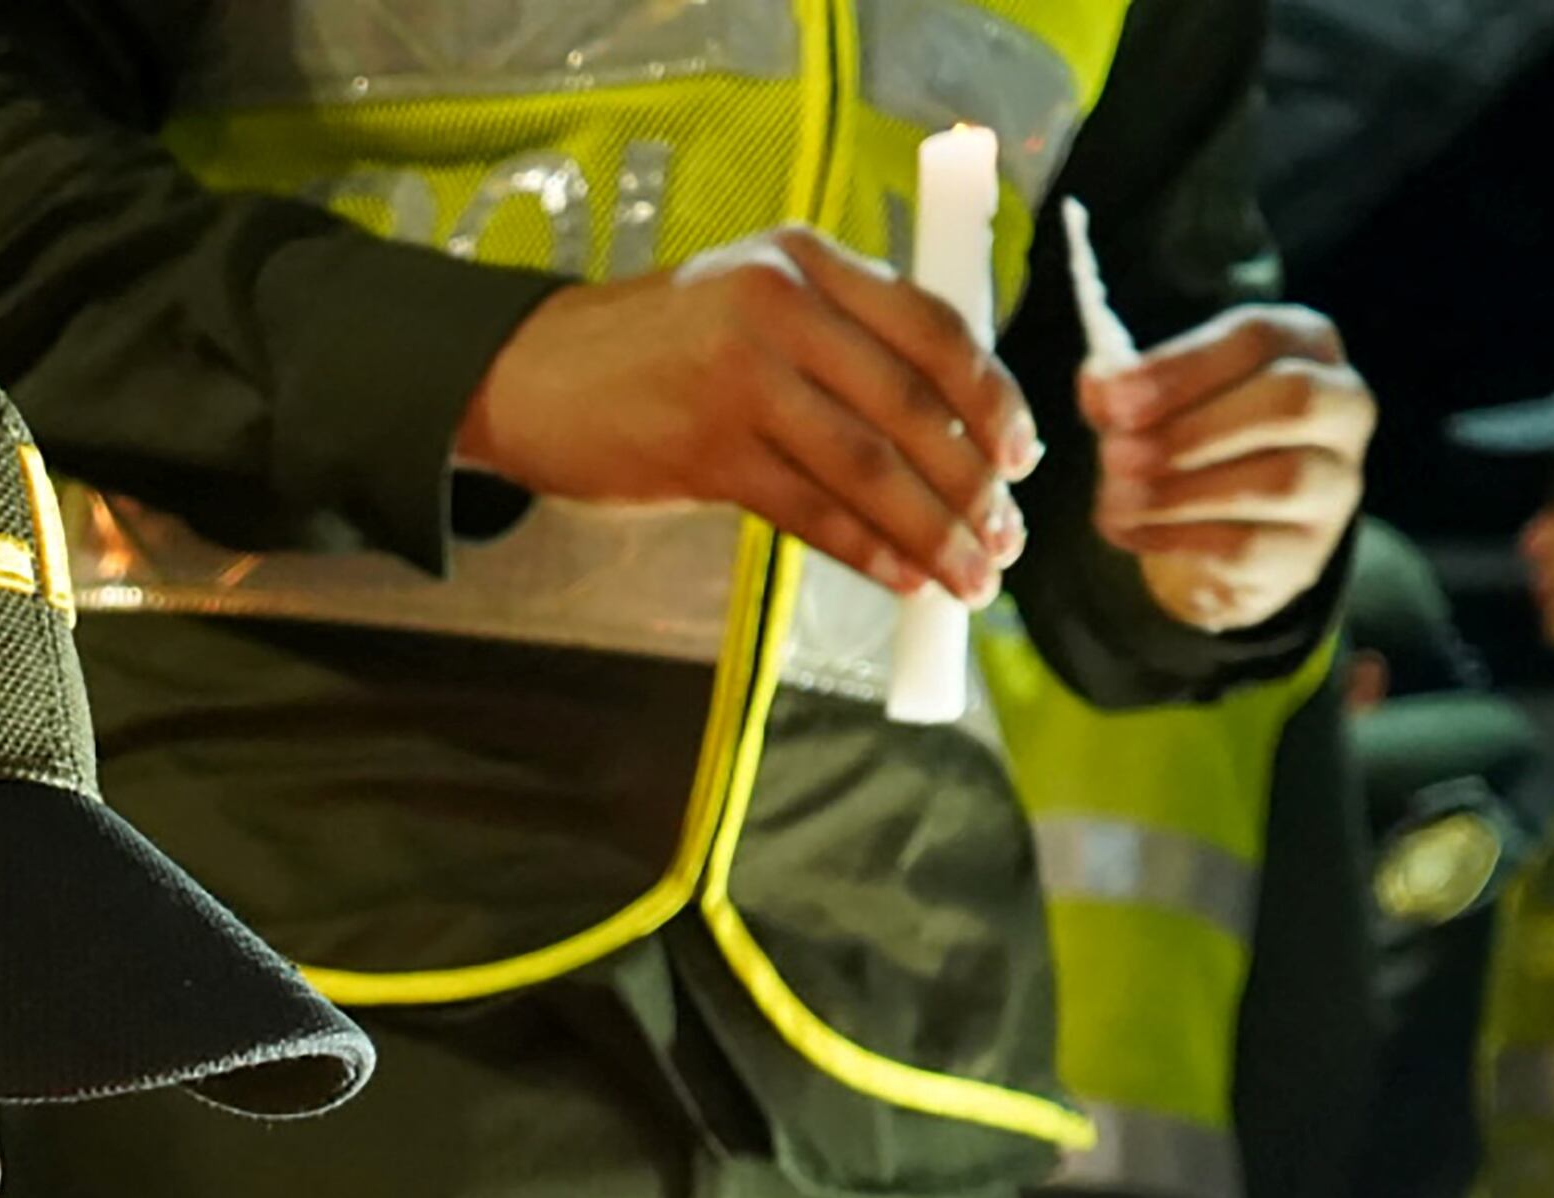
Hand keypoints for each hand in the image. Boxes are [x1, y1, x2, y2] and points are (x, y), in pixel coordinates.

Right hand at [457, 231, 1039, 602]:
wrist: (531, 375)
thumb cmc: (655, 350)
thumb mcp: (749, 303)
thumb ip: (837, 336)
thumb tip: (949, 424)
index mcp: (803, 260)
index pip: (930, 324)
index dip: (990, 397)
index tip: (1022, 458)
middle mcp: (777, 305)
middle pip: (910, 404)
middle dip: (972, 484)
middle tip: (1007, 540)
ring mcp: (739, 376)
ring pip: (867, 465)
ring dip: (932, 531)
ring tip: (971, 579)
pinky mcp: (704, 449)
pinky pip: (810, 510)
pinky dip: (867, 550)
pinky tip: (904, 580)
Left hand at [1083, 305, 1371, 633]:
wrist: (1212, 538)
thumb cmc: (1186, 441)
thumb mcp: (1150, 402)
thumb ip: (1124, 388)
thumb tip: (1100, 383)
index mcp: (1304, 341)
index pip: (1257, 336)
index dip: (1182, 368)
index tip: (1116, 401)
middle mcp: (1341, 404)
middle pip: (1289, 399)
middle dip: (1192, 430)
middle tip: (1115, 456)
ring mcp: (1336, 480)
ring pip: (1279, 479)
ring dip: (1180, 492)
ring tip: (1117, 500)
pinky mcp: (1311, 549)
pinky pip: (1253, 545)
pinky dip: (1181, 539)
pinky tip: (1136, 534)